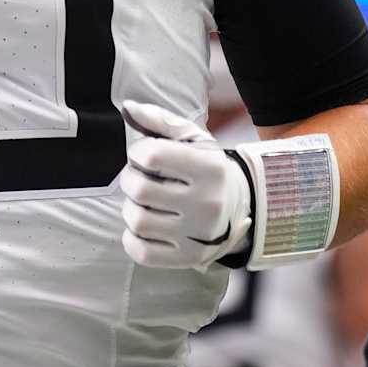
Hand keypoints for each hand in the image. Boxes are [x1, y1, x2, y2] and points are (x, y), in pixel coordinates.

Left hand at [119, 99, 251, 268]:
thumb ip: (160, 120)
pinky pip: (142, 252)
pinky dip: (133, 238)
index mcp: (210, 169)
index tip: (144, 155)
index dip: (138, 152)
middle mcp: (207, 203)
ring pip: (138, 221)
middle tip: (141, 178)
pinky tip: (145, 225)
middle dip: (130, 179)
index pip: (152, 155)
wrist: (239, 207)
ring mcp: (198, 235)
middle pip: (141, 189)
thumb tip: (128, 108)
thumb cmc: (206, 169)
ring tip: (144, 202)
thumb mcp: (193, 139)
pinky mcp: (188, 258)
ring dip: (131, 208)